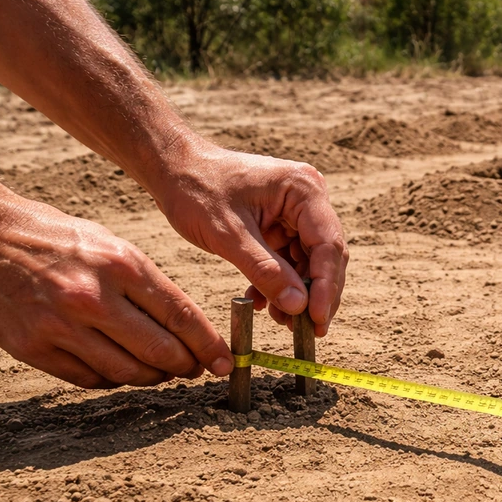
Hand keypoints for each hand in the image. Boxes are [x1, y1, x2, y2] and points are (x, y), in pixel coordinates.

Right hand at [0, 185, 231, 388]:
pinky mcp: (33, 348)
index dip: (210, 346)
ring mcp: (61, 327)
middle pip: (161, 352)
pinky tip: (120, 368)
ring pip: (128, 373)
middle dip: (186, 367)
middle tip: (194, 370)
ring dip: (153, 378)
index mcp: (120, 265)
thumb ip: (147, 285)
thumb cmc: (56, 238)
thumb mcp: (110, 245)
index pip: (181, 316)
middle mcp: (93, 298)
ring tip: (160, 370)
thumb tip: (186, 328)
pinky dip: (113, 379)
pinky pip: (90, 380)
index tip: (226, 362)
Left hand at [154, 143, 347, 335]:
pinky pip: (290, 262)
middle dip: (317, 295)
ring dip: (297, 294)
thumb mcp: (228, 235)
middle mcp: (309, 199)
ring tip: (281, 321)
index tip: (316, 320)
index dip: (326, 286)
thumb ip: (265, 270)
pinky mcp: (282, 225)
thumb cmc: (196, 190)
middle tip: (310, 332)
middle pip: (326, 257)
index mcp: (304, 190)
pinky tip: (264, 304)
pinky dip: (279, 284)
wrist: (172, 169)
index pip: (328, 245)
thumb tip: (299, 306)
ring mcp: (296, 213)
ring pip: (310, 264)